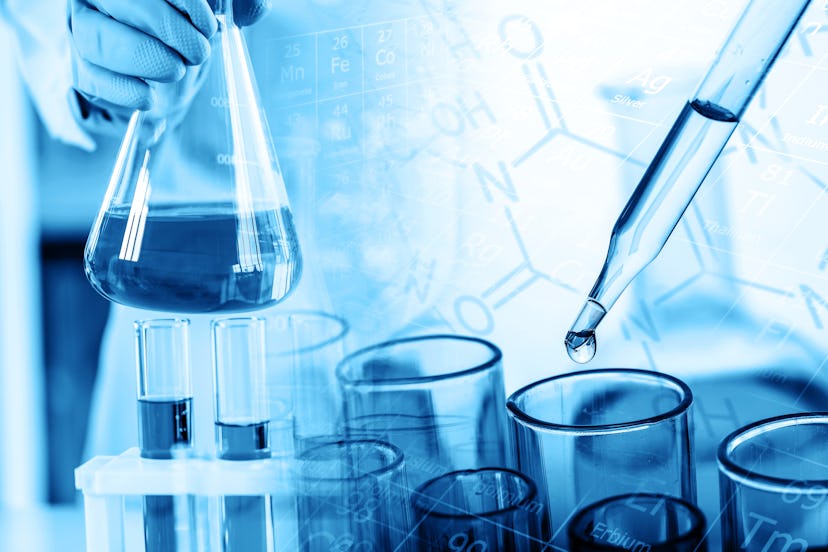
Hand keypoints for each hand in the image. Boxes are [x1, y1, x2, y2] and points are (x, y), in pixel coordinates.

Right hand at [69, 0, 269, 136]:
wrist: (168, 66)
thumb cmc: (188, 27)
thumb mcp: (212, 10)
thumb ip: (236, 1)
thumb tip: (254, 11)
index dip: (182, 1)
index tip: (207, 25)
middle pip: (117, 1)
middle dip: (165, 27)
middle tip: (197, 52)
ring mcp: (84, 30)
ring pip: (94, 37)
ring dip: (143, 57)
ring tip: (175, 70)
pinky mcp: (83, 69)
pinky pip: (89, 78)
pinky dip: (122, 91)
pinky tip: (149, 97)